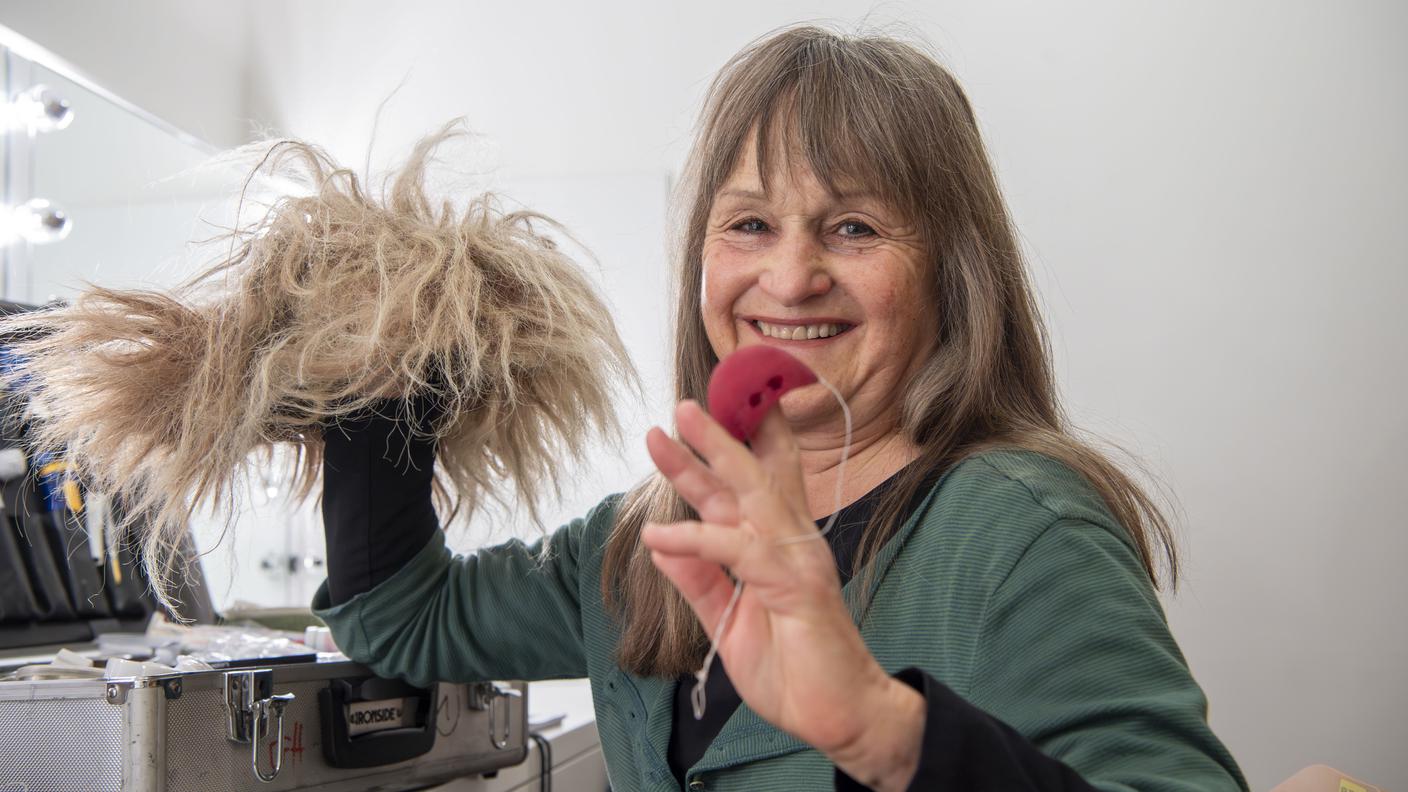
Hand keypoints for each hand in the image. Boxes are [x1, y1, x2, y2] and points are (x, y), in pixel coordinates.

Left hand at [643, 400, 922, 789]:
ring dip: (707, 458)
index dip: (734, 444)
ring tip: (667, 431)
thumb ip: (699, 580)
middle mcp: (791, 541)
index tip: (702, 412)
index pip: (757, 483)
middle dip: (716, 435)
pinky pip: (739, 550)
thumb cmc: (793, 668)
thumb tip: (661, 545)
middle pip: (752, 473)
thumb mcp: (729, 620)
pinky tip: (658, 535)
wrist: (838, 715)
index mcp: (777, 546)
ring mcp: (797, 558)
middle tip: (682, 404)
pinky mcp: (796, 585)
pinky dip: (696, 539)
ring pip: (750, 493)